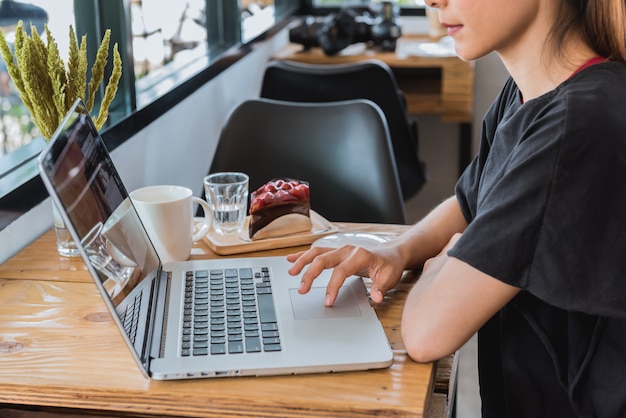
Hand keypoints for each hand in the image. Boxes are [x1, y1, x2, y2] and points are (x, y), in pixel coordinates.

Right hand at [287, 244, 406, 305]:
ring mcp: (340, 249)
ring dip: (302, 261)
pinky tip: (291, 259)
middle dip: (310, 274)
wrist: (391, 254)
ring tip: (291, 273)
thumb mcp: (390, 277)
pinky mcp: (336, 252)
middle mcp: (347, 250)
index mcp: (360, 256)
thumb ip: (382, 287)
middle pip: (323, 259)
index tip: (327, 301)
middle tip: (302, 290)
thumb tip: (376, 297)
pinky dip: (303, 255)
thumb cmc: (389, 266)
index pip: (341, 271)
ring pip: (317, 252)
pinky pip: (317, 251)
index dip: (333, 286)